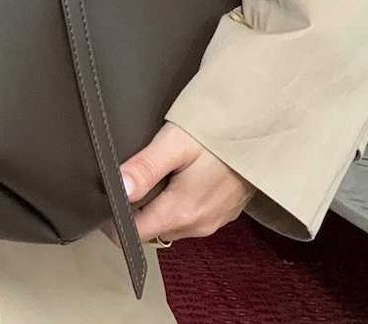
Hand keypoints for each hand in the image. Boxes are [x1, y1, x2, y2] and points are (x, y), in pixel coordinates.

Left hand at [101, 121, 256, 245]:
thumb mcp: (176, 143)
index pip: (134, 233)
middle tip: (121, 177)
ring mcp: (213, 220)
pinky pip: (188, 215)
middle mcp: (197, 225)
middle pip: (151, 228)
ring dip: (155, 205)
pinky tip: (173, 176)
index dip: (114, 218)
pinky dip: (175, 201)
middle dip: (132, 210)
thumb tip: (117, 188)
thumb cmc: (218, 135)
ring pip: (169, 222)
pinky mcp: (223, 211)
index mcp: (181, 213)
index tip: (101, 197)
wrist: (266, 135)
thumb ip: (146, 167)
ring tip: (145, 173)